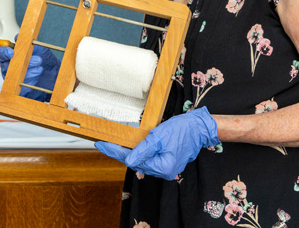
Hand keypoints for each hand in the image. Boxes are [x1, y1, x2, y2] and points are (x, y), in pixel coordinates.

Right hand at [0, 40, 60, 101]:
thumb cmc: (42, 59)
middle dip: (24, 63)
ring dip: (30, 71)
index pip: (1, 53)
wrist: (52, 73)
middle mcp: (9, 67)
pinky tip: (37, 76)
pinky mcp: (19, 89)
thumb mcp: (38, 47)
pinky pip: (22, 87)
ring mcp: (13, 78)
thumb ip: (28, 42)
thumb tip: (19, 37)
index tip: (11, 52)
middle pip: (8, 66)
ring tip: (40, 68)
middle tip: (38, 59)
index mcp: (10, 55)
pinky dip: (32, 80)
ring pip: (16, 76)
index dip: (4, 52)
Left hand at [95, 107, 218, 179]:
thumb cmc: (181, 130)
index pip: (133, 160)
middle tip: (102, 144)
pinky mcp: (167, 162)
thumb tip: (127, 160)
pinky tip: (128, 147)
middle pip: (136, 162)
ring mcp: (166, 168)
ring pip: (141, 161)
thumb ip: (142, 150)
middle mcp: (164, 171)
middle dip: (119, 153)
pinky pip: (148, 158)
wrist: (198, 127)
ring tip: (112, 144)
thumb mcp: (158, 137)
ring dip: (128, 153)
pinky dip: (138, 152)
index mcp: (163, 167)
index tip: (100, 144)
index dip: (114, 152)